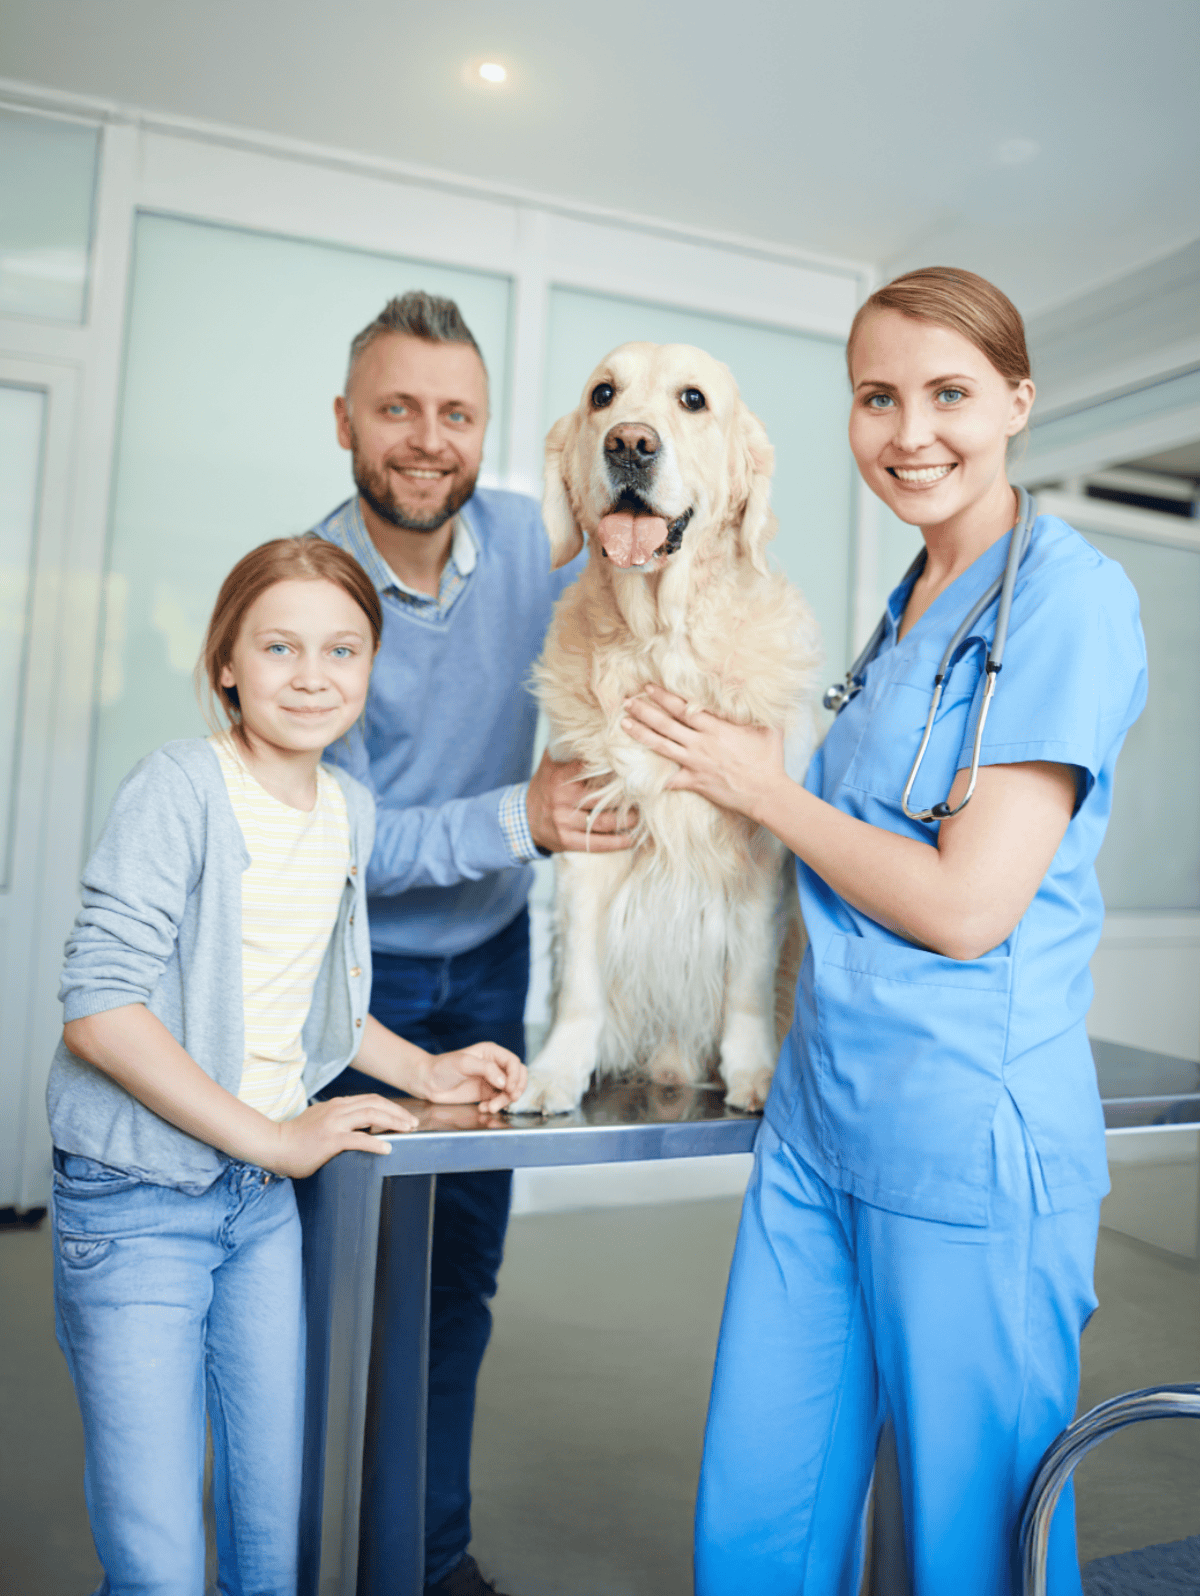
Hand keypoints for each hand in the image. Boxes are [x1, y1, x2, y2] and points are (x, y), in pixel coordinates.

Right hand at [266, 1094, 418, 1177]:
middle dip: (398, 1112)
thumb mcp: (321, 1119)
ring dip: (393, 1122)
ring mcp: (334, 1124)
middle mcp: (338, 1109)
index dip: (391, 1107)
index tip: (405, 1116)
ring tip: (407, 1130)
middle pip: (376, 1104)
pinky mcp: (329, 1140)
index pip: (371, 1099)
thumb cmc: (297, 1137)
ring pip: (371, 1116)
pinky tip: (387, 1148)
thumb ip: (340, 1118)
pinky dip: (375, 1142)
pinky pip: (358, 1139)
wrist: (274, 1145)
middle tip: (413, 1123)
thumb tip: (361, 1125)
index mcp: (337, 1104)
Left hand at [412, 1041, 528, 1112]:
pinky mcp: (486, 1093)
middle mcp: (494, 1065)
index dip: (516, 1076)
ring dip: (504, 1101)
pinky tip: (483, 1108)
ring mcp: (491, 1080)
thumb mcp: (464, 1063)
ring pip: (510, 1091)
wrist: (428, 1083)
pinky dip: (495, 1106)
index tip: (510, 1089)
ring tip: (490, 1107)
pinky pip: (499, 1100)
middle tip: (510, 1099)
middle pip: (517, 1076)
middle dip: (516, 1089)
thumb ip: (486, 1069)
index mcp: (491, 1052)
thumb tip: (504, 1082)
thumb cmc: (443, 1067)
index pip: (513, 1062)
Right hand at [525, 748, 637, 852]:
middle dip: (626, 798)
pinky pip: (597, 843)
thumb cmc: (546, 786)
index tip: (634, 769)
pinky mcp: (567, 841)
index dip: (614, 770)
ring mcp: (564, 822)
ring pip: (603, 822)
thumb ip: (569, 747)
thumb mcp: (551, 763)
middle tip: (645, 794)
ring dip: (627, 820)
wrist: (523, 818)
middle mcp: (561, 800)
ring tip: (642, 815)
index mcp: (560, 778)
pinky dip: (618, 842)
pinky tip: (632, 839)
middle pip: (602, 799)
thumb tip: (594, 725)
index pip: (590, 771)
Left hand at [621, 684, 788, 821]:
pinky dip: (652, 776)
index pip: (682, 708)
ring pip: (661, 746)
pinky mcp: (694, 782)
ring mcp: (695, 763)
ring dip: (640, 734)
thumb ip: (755, 707)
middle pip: (665, 724)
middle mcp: (700, 743)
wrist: (766, 792)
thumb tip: (752, 686)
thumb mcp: (767, 726)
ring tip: (624, 724)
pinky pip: (669, 780)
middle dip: (644, 711)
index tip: (648, 688)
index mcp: (715, 728)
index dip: (663, 697)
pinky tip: (634, 772)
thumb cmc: (769, 758)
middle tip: (626, 701)